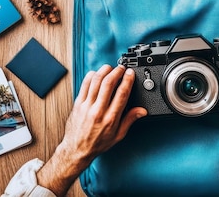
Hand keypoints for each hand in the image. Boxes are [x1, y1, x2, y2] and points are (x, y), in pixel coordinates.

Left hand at [37, 65, 146, 194]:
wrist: (77, 149)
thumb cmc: (97, 143)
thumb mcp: (118, 135)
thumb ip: (130, 120)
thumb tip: (141, 111)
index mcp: (110, 118)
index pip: (121, 94)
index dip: (127, 80)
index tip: (130, 73)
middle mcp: (98, 110)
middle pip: (108, 83)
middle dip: (116, 72)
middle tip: (121, 68)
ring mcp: (86, 106)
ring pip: (95, 81)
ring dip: (104, 71)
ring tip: (110, 68)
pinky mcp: (78, 103)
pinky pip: (85, 85)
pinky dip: (91, 76)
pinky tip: (97, 74)